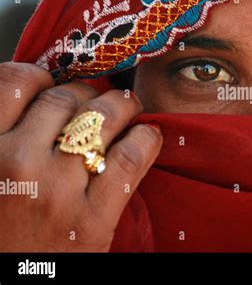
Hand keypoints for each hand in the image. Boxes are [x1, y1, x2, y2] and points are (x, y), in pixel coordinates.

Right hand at [0, 62, 162, 250]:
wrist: (10, 284)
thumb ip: (5, 136)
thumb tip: (36, 100)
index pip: (15, 83)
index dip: (40, 78)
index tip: (53, 86)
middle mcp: (15, 163)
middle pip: (65, 98)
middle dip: (87, 94)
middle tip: (96, 103)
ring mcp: (57, 190)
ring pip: (103, 117)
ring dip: (122, 106)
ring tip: (128, 108)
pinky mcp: (93, 218)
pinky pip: (130, 158)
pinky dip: (145, 139)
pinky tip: (146, 136)